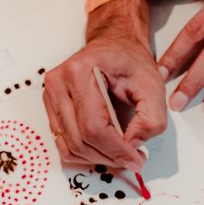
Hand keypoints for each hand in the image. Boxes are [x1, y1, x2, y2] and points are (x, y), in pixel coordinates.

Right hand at [42, 0, 165, 169]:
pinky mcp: (51, 108)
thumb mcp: (152, 84)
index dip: (115, 150)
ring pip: (69, 147)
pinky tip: (104, 149)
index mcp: (80, 73)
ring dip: (96, 158)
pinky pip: (63, 143)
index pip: (93, 127)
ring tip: (119, 155)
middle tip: (132, 160)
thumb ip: (151, 118)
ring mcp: (50, 97)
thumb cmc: (129, 60)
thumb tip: (133, 145)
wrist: (113, 45)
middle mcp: (59, 84)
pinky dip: (85, 153)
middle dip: (108, 157)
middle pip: (79, 141)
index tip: (135, 158)